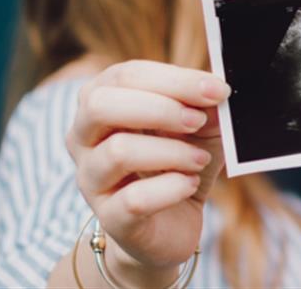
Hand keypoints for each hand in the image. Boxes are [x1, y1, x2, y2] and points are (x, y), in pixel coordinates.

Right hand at [66, 60, 229, 283]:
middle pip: (101, 105)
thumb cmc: (179, 163)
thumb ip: (206, 107)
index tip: (216, 89)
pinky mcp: (110, 217)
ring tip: (200, 159)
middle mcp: (83, 137)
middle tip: (198, 121)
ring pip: (118, 151)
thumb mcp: (200, 128)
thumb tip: (217, 90)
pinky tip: (190, 185)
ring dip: (172, 151)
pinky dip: (172, 188)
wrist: (172, 224)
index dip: (174, 79)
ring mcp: (91, 179)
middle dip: (160, 108)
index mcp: (101, 102)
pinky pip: (134, 199)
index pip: (125, 75)